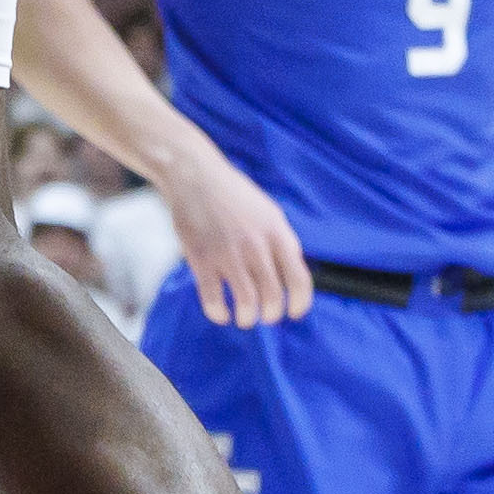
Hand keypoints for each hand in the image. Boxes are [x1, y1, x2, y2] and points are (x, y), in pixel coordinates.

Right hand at [161, 141, 313, 329]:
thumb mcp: (269, 213)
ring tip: (244, 318)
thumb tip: (293, 280)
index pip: (299, 280)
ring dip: (247, 318)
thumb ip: (283, 244)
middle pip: (273, 297)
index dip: (300, 304)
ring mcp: (227, 252)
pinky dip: (218, 313)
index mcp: (276, 233)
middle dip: (270, 315)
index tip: (293, 313)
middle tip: (264, 316)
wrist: (193, 175)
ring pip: (246, 302)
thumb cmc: (233, 196)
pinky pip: (212, 298)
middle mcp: (255, 245)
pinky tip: (221, 313)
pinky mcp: (200, 257)